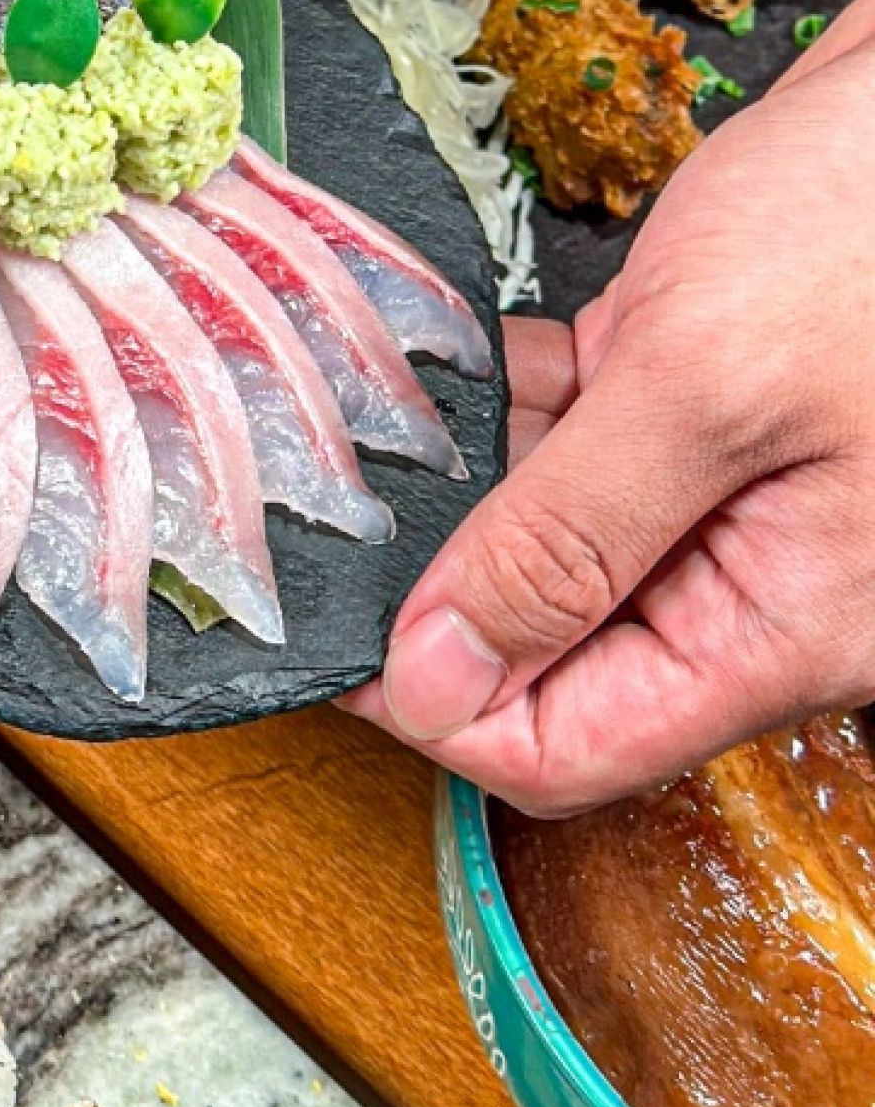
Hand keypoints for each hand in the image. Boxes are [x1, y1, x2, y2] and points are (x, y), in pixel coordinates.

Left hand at [344, 0, 874, 813]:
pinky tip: (448, 358)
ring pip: (549, 536)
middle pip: (549, 648)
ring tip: (362, 429)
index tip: (330, 633)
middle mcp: (754, 577)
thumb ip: (566, 538)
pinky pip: (580, 434)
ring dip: (462, 486)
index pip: (566, 748)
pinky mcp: (707, 393)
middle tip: (326, 514)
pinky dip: (510, 402)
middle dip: (439, 586)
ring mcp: (731, 485)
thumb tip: (435, 677)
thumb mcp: (706, 385)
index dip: (433, 706)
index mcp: (778, 626)